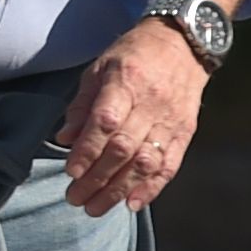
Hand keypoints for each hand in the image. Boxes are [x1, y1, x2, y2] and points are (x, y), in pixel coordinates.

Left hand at [56, 20, 207, 215]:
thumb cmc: (133, 55)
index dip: (88, 150)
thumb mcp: (99, 68)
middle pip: (123, 148)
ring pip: (145, 162)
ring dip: (119, 189)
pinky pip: (170, 164)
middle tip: (75, 198)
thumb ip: (81, 104)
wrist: (183, 43)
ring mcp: (170, 119)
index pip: (106, 122)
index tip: (71, 171)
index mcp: (125, 82)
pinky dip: (152, 188)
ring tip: (96, 208)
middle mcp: (150, 103)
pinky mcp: (185, 131)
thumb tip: (64, 139)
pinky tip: (132, 205)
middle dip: (97, 178)